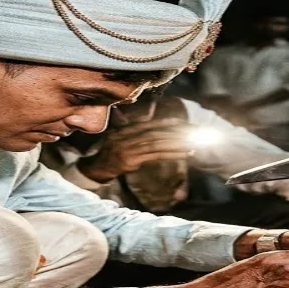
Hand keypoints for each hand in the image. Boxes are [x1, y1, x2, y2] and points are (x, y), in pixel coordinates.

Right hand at [76, 118, 192, 182]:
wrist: (94, 169)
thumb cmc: (108, 155)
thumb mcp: (118, 138)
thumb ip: (132, 129)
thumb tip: (148, 118)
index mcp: (125, 130)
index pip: (150, 124)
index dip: (167, 123)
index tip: (183, 123)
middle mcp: (127, 136)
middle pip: (157, 132)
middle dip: (177, 132)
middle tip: (194, 132)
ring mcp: (128, 147)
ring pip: (157, 143)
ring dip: (177, 144)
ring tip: (194, 144)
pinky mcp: (131, 159)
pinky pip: (155, 155)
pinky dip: (171, 154)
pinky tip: (184, 154)